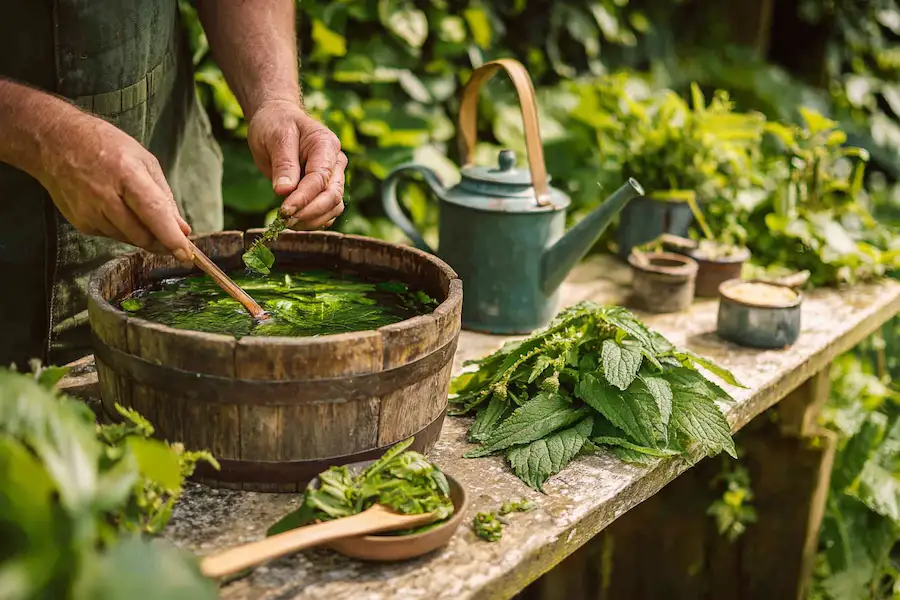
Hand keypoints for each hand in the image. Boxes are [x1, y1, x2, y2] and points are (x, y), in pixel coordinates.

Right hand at [38, 111, 192, 261]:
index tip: (186, 255)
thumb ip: (164, 197)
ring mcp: (89, 212)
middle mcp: (105, 197)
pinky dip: (123, 229)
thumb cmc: (105, 146)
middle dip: (163, 242)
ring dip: (143, 235)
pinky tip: (117, 209)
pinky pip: (112, 236)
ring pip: (129, 239)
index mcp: (126, 174)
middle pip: (142, 235)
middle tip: (175, 240)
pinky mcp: (81, 223)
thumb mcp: (143, 161)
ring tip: (138, 211)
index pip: (153, 213)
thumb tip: (182, 229)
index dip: (171, 238)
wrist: (54, 142)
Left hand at [247, 100, 346, 229]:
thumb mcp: (275, 137)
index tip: (285, 211)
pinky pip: (328, 211)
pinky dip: (314, 221)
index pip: (320, 178)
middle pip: (333, 195)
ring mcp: (333, 177)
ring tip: (287, 223)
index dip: (303, 197)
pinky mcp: (326, 189)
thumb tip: (284, 191)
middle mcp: (336, 162)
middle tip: (286, 221)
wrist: (277, 120)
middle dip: (310, 212)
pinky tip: (296, 222)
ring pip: (334, 207)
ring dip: (313, 220)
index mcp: (326, 145)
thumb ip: (283, 164)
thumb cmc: (276, 124)